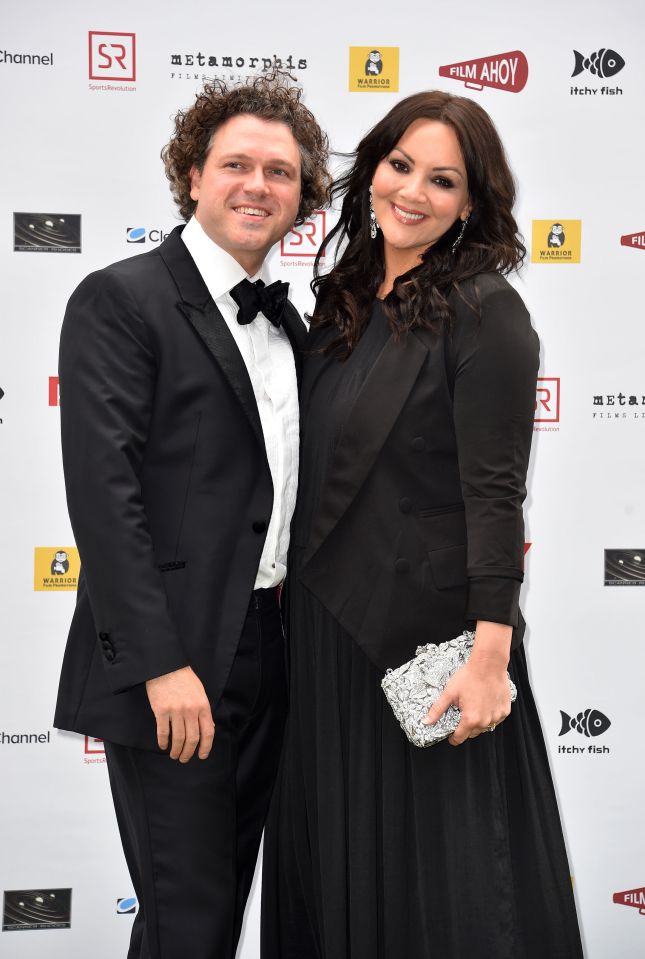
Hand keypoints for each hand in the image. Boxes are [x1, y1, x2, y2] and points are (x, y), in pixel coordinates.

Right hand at [145, 666, 214, 761]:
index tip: (202, 755)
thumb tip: (209, 728)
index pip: (208, 732)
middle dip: (189, 753)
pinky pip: (163, 732)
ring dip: (176, 750)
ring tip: (174, 755)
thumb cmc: (184, 678)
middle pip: (192, 739)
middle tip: (184, 759)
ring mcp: (176, 711)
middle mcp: (191, 710)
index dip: (206, 747)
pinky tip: (163, 746)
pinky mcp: (161, 711)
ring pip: (178, 738)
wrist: (166, 666)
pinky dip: (163, 742)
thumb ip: (204, 710)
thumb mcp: (200, 692)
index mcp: (203, 706)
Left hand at [421, 621, 512, 745]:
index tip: (451, 735)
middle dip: (465, 727)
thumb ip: (437, 710)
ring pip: (485, 726)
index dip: (453, 738)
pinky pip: (496, 718)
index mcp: (470, 719)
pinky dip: (490, 714)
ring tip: (474, 706)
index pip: (460, 738)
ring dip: (479, 721)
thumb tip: (426, 722)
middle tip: (462, 713)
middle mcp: (485, 721)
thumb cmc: (469, 676)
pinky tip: (485, 703)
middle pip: (472, 733)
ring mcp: (497, 717)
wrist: (489, 664)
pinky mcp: (505, 711)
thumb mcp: (449, 693)